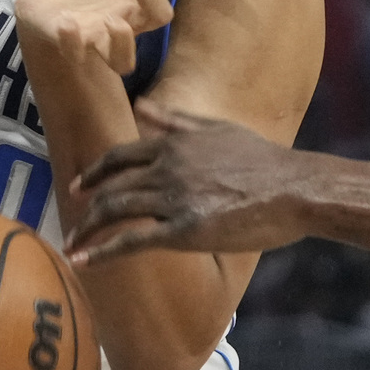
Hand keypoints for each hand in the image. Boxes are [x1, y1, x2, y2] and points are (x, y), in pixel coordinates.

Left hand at [64, 101, 310, 264]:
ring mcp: (174, 198)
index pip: (117, 157)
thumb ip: (175, 120)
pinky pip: (132, 241)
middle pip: (110, 188)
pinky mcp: (185, 230)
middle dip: (86, 208)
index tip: (77, 187)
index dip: (93, 173)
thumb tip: (141, 107)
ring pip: (115, 213)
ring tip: (72, 247)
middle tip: (73, 225)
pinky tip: (84, 263)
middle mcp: (166, 168)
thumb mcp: (217, 129)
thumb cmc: (263, 161)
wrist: (296, 189)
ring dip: (87, 232)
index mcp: (172, 144)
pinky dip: (102, 252)